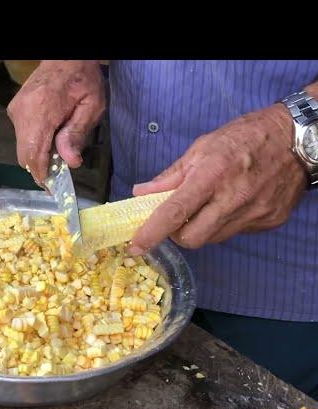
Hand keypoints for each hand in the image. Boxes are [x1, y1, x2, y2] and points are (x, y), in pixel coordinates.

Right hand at [7, 60, 105, 184]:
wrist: (65, 58)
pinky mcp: (15, 111)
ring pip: (22, 148)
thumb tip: (71, 162)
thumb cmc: (82, 79)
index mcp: (42, 110)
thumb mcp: (91, 106)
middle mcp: (23, 112)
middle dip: (40, 169)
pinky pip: (22, 138)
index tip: (52, 188)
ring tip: (57, 152)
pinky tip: (50, 140)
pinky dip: (34, 145)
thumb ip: (78, 134)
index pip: (34, 153)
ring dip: (38, 156)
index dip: (42, 175)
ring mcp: (16, 111)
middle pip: (25, 155)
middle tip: (58, 174)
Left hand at [128, 103, 306, 255]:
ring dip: (202, 229)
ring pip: (213, 239)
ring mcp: (255, 214)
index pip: (175, 212)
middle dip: (178, 234)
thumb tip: (141, 193)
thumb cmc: (245, 137)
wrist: (297, 138)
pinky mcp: (269, 222)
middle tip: (178, 218)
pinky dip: (225, 224)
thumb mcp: (202, 147)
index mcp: (212, 175)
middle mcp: (234, 199)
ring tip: (209, 205)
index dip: (152, 232)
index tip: (136, 246)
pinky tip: (232, 204)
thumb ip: (170, 176)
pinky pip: (236, 233)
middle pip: (192, 239)